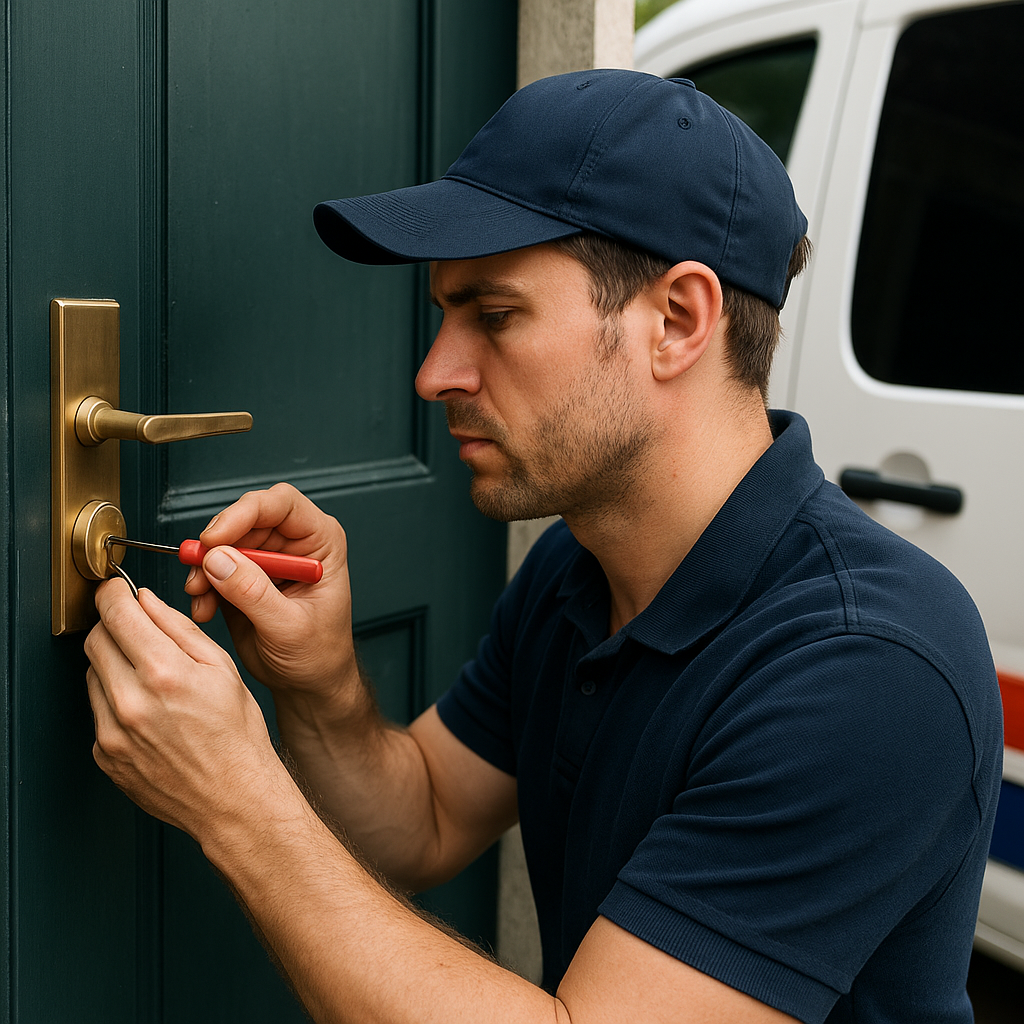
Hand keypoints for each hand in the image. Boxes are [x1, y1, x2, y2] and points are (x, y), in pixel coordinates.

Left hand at [85, 579, 292, 842]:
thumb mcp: (222, 668)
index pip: (116, 614)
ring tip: (152, 680)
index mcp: (164, 673)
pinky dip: (115, 701)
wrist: (233, 798)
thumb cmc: (237, 736)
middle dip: (113, 625)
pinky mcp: (104, 755)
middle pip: (95, 640)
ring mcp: (111, 732)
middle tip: (135, 629)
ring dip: (114, 665)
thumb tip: (146, 601)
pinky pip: (96, 711)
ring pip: (92, 675)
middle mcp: (130, 702)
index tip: (115, 589)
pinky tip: (149, 712)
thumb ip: (179, 628)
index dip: (112, 593)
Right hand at [184, 482, 357, 701]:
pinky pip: (212, 567)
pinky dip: (201, 585)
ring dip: (204, 567)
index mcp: (321, 542)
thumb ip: (254, 593)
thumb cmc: (319, 655)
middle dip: (216, 544)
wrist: (308, 685)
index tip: (216, 538)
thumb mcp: (289, 628)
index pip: (281, 504)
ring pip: (223, 542)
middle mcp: (293, 543)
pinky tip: (204, 609)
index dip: (245, 513)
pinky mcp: (243, 577)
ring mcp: (266, 559)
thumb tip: (219, 559)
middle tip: (199, 572)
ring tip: (200, 597)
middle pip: (245, 519)